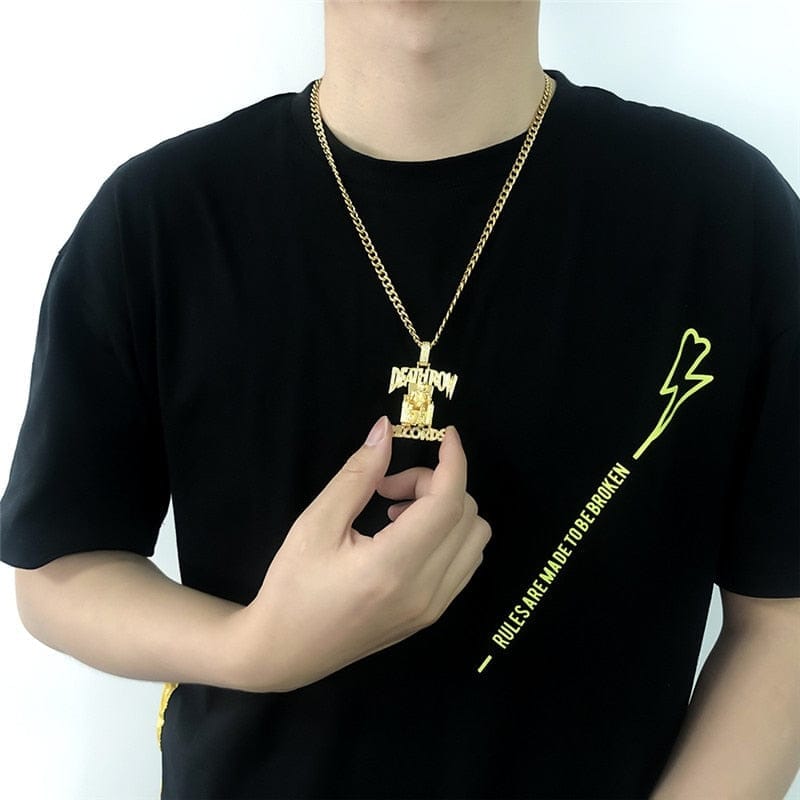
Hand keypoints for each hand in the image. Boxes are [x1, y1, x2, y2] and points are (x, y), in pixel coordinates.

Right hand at [228, 415, 491, 692]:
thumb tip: (385, 431)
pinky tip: (407, 536)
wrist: (284, 652)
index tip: (446, 435)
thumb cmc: (292, 586)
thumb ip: (357, 475)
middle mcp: (424, 591)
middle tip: (386, 487)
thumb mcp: (316, 523)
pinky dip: (448, 535)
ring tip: (396, 512)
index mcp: (393, 567)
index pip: (447, 504)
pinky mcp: (431, 615)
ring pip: (474, 539)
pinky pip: (465, 562)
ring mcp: (432, 608)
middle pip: (466, 515)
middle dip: (435, 484)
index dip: (453, 462)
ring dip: (446, 510)